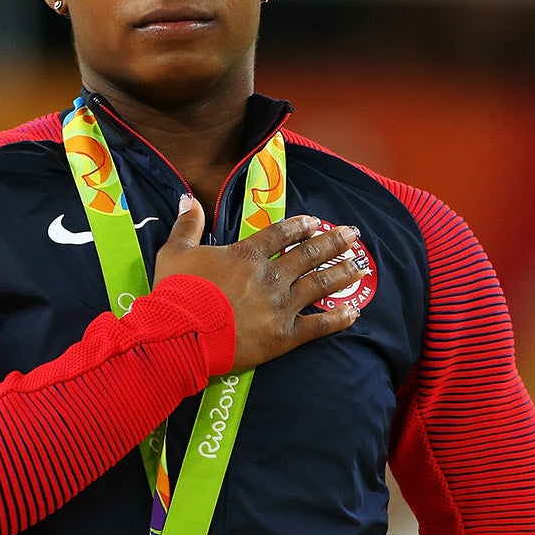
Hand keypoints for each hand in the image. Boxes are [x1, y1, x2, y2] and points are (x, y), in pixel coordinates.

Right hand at [153, 197, 363, 372]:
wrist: (182, 334)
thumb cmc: (177, 293)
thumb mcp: (175, 252)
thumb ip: (187, 225)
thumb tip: (190, 199)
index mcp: (247, 255)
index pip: (280, 234)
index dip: (299, 226)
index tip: (314, 221)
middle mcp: (270, 276)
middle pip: (309, 254)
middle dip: (333, 242)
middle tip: (352, 234)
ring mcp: (281, 305)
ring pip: (320, 284)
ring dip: (342, 272)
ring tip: (359, 265)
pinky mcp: (285, 335)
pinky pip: (319, 325)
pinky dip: (338, 318)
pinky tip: (354, 312)